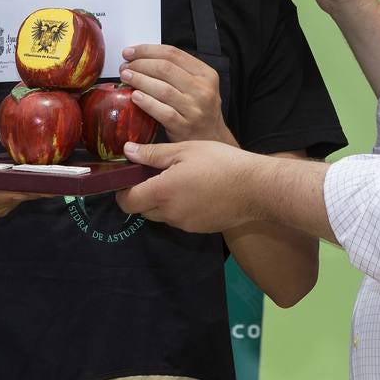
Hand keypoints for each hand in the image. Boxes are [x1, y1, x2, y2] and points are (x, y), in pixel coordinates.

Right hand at [0, 136, 56, 223]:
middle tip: (59, 181)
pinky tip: (38, 185)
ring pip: (12, 202)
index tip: (40, 181)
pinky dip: (24, 194)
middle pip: (9, 198)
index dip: (18, 186)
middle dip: (34, 189)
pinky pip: (11, 205)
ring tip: (54, 180)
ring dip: (32, 192)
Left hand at [115, 140, 263, 232]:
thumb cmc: (220, 162)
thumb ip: (153, 153)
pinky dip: (179, 208)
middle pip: (142, 210)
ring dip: (162, 202)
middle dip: (143, 195)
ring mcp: (184, 224)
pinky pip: (179, 219)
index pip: (127, 201)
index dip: (123, 191)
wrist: (256, 188)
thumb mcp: (185, 150)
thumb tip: (128, 151)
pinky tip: (196, 192)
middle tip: (156, 175)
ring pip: (161, 216)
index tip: (130, 178)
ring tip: (179, 181)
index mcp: (162, 192)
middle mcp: (169, 213)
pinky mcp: (199, 229)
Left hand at [119, 46, 233, 143]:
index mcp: (206, 74)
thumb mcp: (198, 85)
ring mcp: (194, 109)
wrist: (212, 139)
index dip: (147, 50)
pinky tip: (134, 97)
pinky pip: (162, 111)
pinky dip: (146, 102)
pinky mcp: (184, 126)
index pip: (173, 54)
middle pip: (165, 68)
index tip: (130, 52)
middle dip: (140, 64)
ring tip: (126, 77)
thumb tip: (143, 58)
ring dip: (139, 80)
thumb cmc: (200, 110)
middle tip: (125, 67)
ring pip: (162, 88)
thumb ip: (179, 71)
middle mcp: (203, 89)